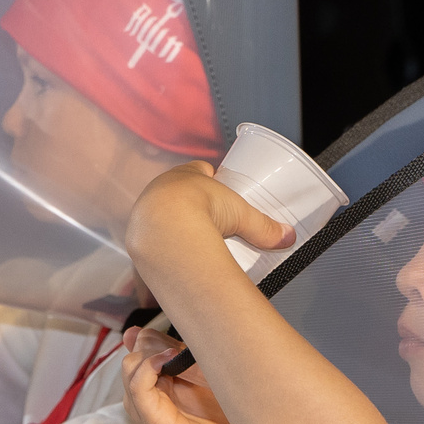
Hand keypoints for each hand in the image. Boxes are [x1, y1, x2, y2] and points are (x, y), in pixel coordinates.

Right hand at [122, 327, 251, 423]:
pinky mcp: (150, 417)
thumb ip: (184, 357)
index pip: (140, 343)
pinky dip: (149, 366)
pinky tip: (170, 361)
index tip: (187, 341)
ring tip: (181, 357)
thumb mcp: (204, 379)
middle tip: (188, 352)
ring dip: (156, 352)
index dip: (160, 335)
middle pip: (135, 350)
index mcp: (153, 384)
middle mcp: (143, 395)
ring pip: (131, 363)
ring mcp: (143, 407)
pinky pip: (137, 383)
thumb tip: (164, 332)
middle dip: (160, 342)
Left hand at [123, 164, 291, 280]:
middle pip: (178, 192)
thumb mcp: (239, 215)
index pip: (198, 169)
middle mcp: (162, 188)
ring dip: (173, 223)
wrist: (163, 232)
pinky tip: (172, 253)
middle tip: (210, 220)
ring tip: (190, 239)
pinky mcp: (136, 234)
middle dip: (192, 203)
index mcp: (186, 174)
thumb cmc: (200, 211)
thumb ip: (263, 226)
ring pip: (161, 212)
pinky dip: (162, 243)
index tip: (220, 190)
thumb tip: (287, 237)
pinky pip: (150, 236)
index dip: (209, 179)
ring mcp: (145, 210)